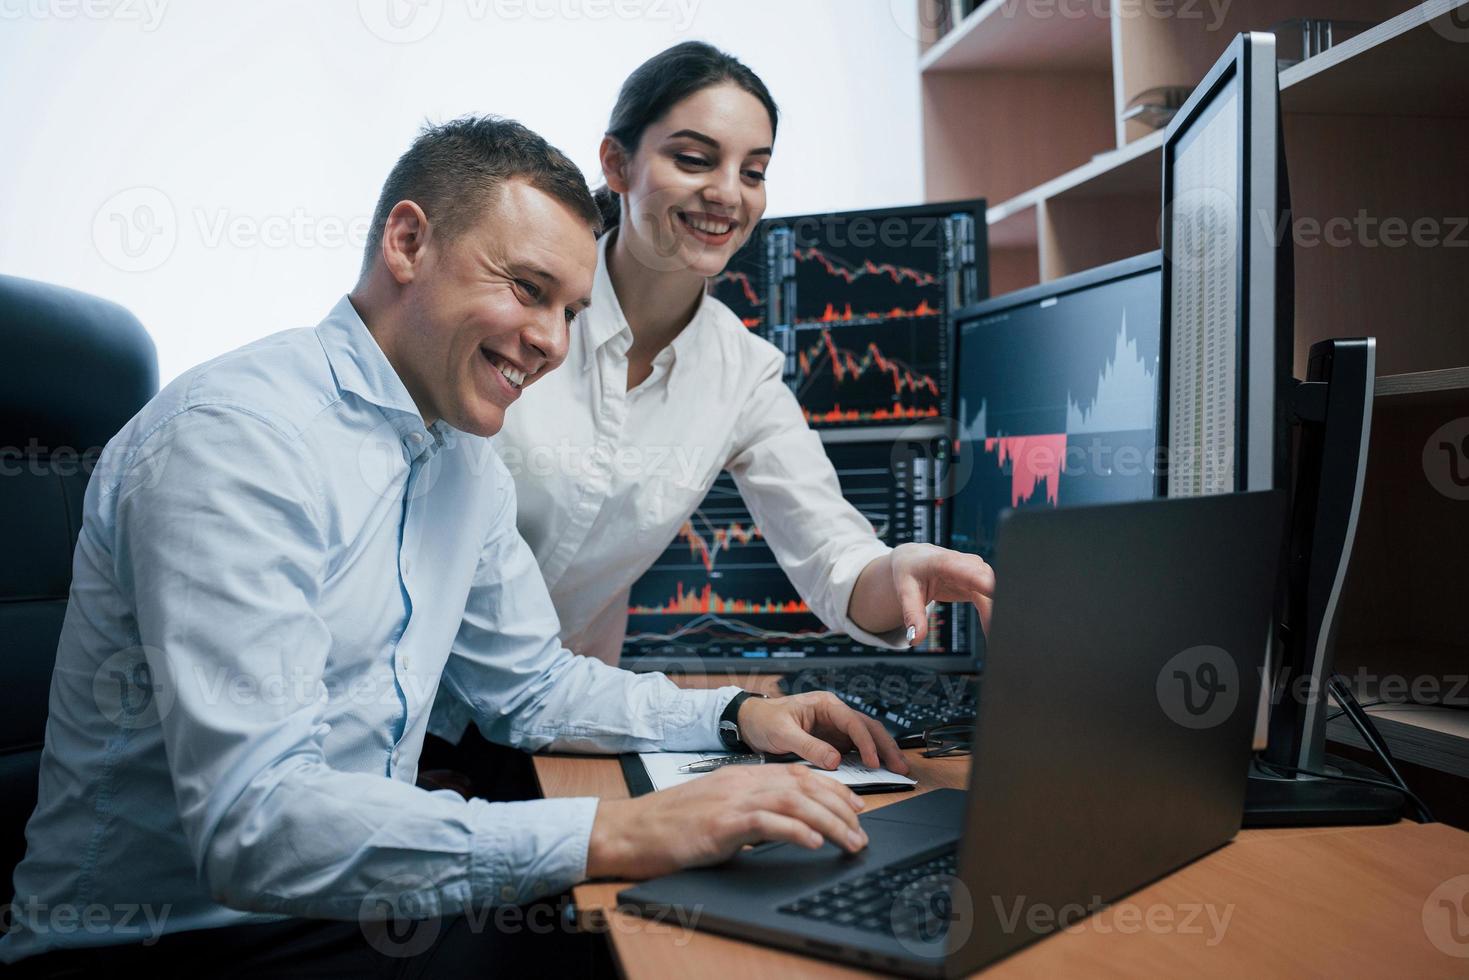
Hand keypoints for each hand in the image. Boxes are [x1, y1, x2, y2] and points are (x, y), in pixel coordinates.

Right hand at [586, 763, 869, 879]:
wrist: (632, 829)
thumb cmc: (671, 823)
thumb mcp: (718, 808)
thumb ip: (749, 809)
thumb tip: (782, 824)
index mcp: (742, 776)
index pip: (798, 774)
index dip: (832, 788)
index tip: (856, 805)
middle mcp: (741, 782)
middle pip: (804, 785)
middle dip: (840, 807)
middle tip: (862, 830)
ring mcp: (732, 800)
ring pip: (794, 801)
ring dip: (829, 822)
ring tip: (851, 841)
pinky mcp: (722, 823)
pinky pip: (767, 822)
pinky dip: (796, 831)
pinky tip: (815, 842)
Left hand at [737, 692, 909, 774]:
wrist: (749, 722)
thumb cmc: (763, 720)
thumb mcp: (782, 733)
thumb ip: (808, 746)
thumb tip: (834, 761)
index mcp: (825, 704)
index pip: (854, 722)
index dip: (866, 743)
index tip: (874, 762)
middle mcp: (834, 714)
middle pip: (868, 728)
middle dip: (887, 747)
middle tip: (901, 766)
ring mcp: (835, 728)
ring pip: (867, 738)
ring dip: (883, 752)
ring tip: (899, 768)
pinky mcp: (833, 741)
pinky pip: (856, 750)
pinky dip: (869, 759)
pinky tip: (879, 771)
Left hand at [889, 542, 994, 642]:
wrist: (912, 560)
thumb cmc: (908, 571)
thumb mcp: (904, 593)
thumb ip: (912, 616)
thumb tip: (915, 638)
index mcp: (942, 561)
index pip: (968, 571)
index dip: (985, 585)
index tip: (996, 603)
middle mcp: (962, 562)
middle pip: (986, 581)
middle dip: (994, 606)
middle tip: (994, 634)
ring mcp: (971, 570)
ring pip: (992, 588)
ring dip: (996, 611)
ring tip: (993, 636)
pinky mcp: (975, 580)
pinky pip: (989, 596)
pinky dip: (991, 612)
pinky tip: (989, 629)